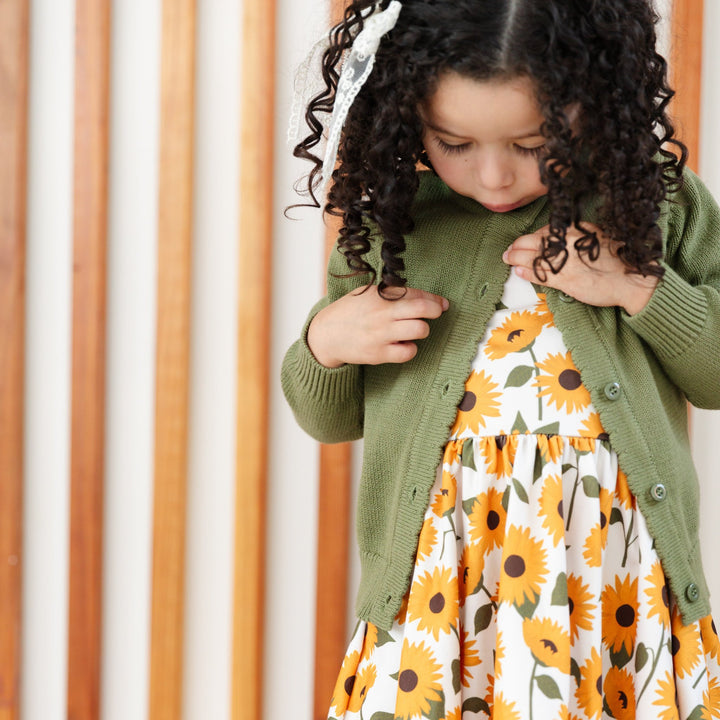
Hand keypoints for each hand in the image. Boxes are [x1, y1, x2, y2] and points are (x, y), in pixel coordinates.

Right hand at [307, 285, 449, 367]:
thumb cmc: (351, 312)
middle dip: (435, 310)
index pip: (416, 293)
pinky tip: (403, 344)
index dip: (434, 299)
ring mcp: (380, 333)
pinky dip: (410, 348)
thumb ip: (392, 293)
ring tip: (414, 330)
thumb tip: (426, 299)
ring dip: (422, 330)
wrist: (326, 334)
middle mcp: (382, 312)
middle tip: (437, 313)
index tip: (441, 303)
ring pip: (420, 330)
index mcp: (380, 294)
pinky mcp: (378, 353)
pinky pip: (408, 352)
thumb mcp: (367, 294)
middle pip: (422, 309)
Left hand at [502, 224, 658, 314]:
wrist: (634, 280)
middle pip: (534, 240)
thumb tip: (559, 240)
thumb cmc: (620, 261)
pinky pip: (539, 273)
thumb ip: (577, 240)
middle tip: (509, 251)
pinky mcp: (564, 278)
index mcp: (577, 231)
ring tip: (508, 259)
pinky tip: (518, 272)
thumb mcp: (597, 241)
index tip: (525, 242)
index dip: (532, 237)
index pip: (546, 231)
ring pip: (532, 255)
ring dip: (516, 257)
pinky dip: (526, 272)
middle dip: (518, 245)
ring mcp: (564, 259)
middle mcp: (568, 241)